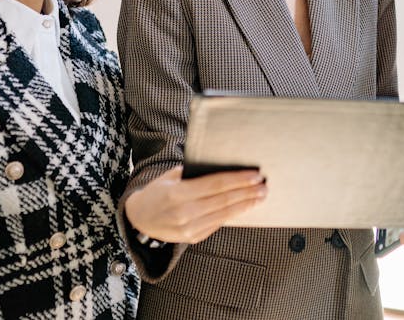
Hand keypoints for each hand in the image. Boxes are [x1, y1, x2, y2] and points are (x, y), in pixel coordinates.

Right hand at [124, 166, 266, 243]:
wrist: (139, 219)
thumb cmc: (157, 192)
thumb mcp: (170, 176)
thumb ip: (193, 172)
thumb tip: (222, 164)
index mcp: (178, 193)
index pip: (215, 185)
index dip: (237, 180)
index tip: (255, 175)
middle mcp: (184, 213)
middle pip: (223, 200)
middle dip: (247, 192)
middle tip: (264, 186)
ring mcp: (189, 228)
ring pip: (224, 214)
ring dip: (245, 205)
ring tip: (260, 196)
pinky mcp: (193, 238)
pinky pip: (217, 224)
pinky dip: (233, 215)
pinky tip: (244, 207)